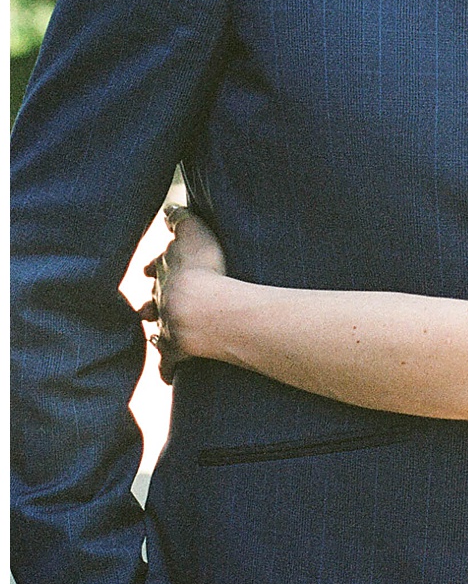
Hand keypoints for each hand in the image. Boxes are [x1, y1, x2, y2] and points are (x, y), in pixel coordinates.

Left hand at [140, 203, 227, 381]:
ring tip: (157, 335)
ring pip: (156, 330)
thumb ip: (181, 218)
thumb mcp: (194, 233)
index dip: (154, 268)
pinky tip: (167, 375)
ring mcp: (167, 327)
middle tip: (150, 304)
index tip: (150, 268)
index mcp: (166, 273)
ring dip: (157, 332)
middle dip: (152, 301)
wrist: (202, 310)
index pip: (155, 268)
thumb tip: (168, 208)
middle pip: (152, 300)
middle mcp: (161, 300)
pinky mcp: (175, 351)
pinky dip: (166, 368)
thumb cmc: (203, 269)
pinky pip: (168, 362)